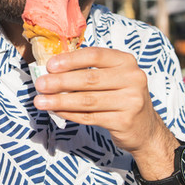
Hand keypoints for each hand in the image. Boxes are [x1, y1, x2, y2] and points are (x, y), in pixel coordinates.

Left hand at [33, 47, 168, 154]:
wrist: (145, 128)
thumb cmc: (120, 96)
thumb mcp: (113, 76)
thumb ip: (88, 69)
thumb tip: (51, 68)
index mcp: (126, 61)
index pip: (95, 55)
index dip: (71, 59)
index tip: (50, 65)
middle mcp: (132, 79)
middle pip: (89, 79)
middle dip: (60, 82)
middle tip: (39, 84)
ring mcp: (131, 102)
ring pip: (87, 100)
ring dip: (59, 100)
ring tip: (40, 101)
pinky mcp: (124, 121)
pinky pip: (89, 116)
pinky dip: (69, 113)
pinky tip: (55, 110)